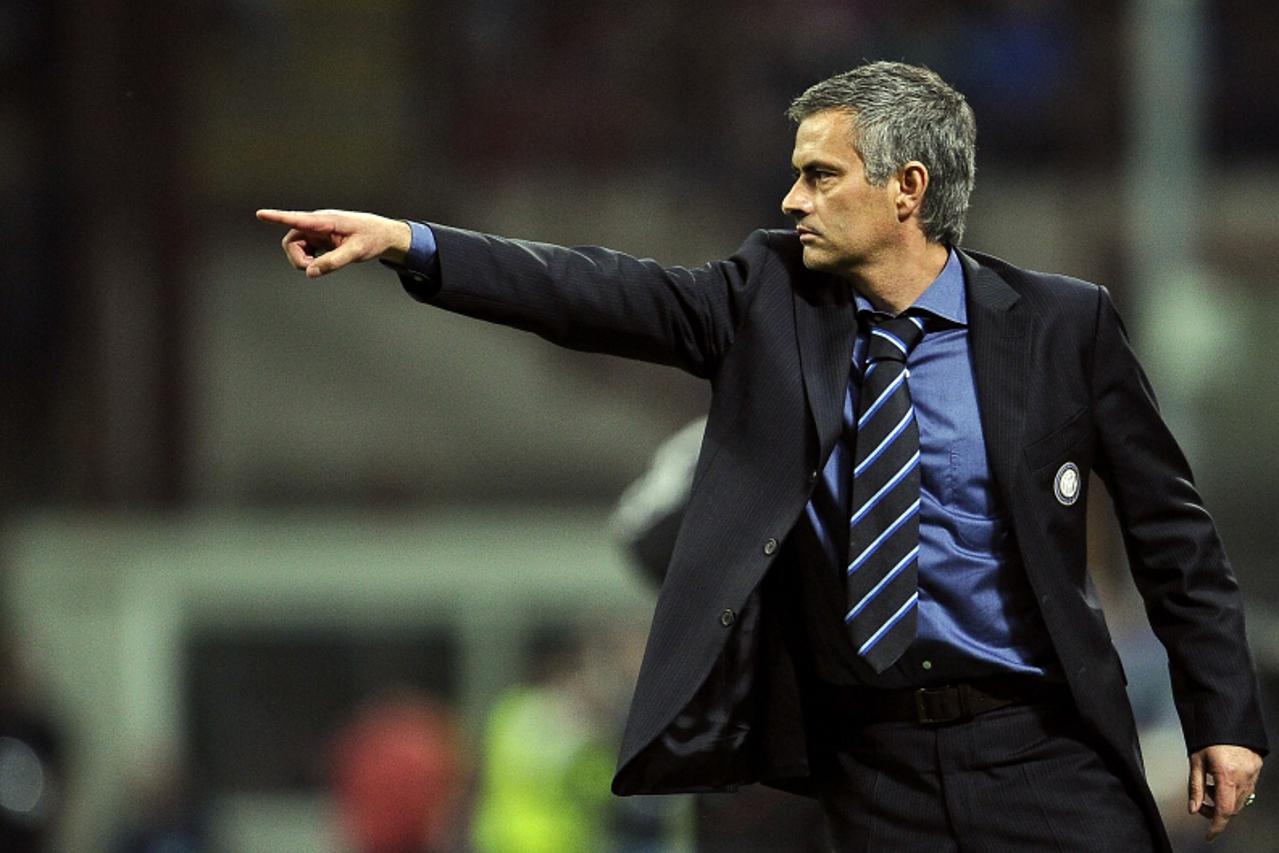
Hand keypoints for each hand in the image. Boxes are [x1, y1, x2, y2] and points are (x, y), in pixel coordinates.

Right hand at [256, 208, 412, 278]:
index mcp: (326, 221)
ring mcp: (317, 231)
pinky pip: (304, 251)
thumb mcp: (356, 252)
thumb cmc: (372, 238)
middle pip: (291, 241)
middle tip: (314, 269)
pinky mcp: (319, 238)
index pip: (299, 220)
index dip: (278, 218)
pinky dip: (310, 260)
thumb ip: (333, 262)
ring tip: (323, 264)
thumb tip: (310, 273)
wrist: (383, 234)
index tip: (261, 214)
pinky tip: (324, 261)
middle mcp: (317, 224)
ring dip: (304, 260)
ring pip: (296, 248)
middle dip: (297, 259)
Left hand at [1188, 744, 1262, 841]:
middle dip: (1216, 810)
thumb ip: (1194, 787)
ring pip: (1241, 800)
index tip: (1210, 835)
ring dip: (1224, 800)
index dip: (1216, 825)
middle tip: (1201, 802)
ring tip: (1209, 784)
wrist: (1226, 719)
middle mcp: (1243, 776)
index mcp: (1226, 775)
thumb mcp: (1195, 761)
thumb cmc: (1208, 736)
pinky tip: (1222, 780)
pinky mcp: (1257, 768)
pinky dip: (1233, 791)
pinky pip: (1247, 789)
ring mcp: (1253, 773)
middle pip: (1233, 808)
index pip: (1224, 810)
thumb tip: (1193, 808)